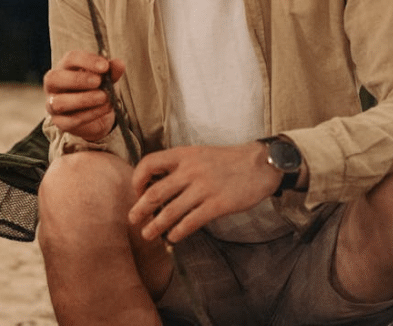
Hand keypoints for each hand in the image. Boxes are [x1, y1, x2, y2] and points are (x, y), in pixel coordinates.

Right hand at [44, 50, 125, 141]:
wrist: (96, 115)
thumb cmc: (96, 90)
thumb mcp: (106, 78)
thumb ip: (112, 70)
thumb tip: (119, 64)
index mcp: (65, 67)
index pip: (70, 59)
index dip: (87, 61)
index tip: (105, 66)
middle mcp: (54, 85)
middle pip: (54, 78)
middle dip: (78, 79)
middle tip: (99, 81)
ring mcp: (53, 104)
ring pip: (58, 102)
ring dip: (83, 99)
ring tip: (103, 97)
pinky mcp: (60, 122)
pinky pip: (70, 120)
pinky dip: (89, 115)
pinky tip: (103, 109)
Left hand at [127, 142, 280, 243]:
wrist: (261, 163)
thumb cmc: (227, 160)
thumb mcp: (199, 154)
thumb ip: (179, 165)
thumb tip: (156, 184)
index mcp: (183, 155)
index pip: (149, 163)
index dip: (137, 179)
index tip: (136, 192)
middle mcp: (190, 170)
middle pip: (155, 192)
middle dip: (140, 208)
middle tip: (132, 219)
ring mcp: (204, 188)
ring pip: (171, 211)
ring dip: (156, 225)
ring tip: (147, 235)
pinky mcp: (218, 204)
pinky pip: (191, 221)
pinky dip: (178, 232)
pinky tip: (173, 238)